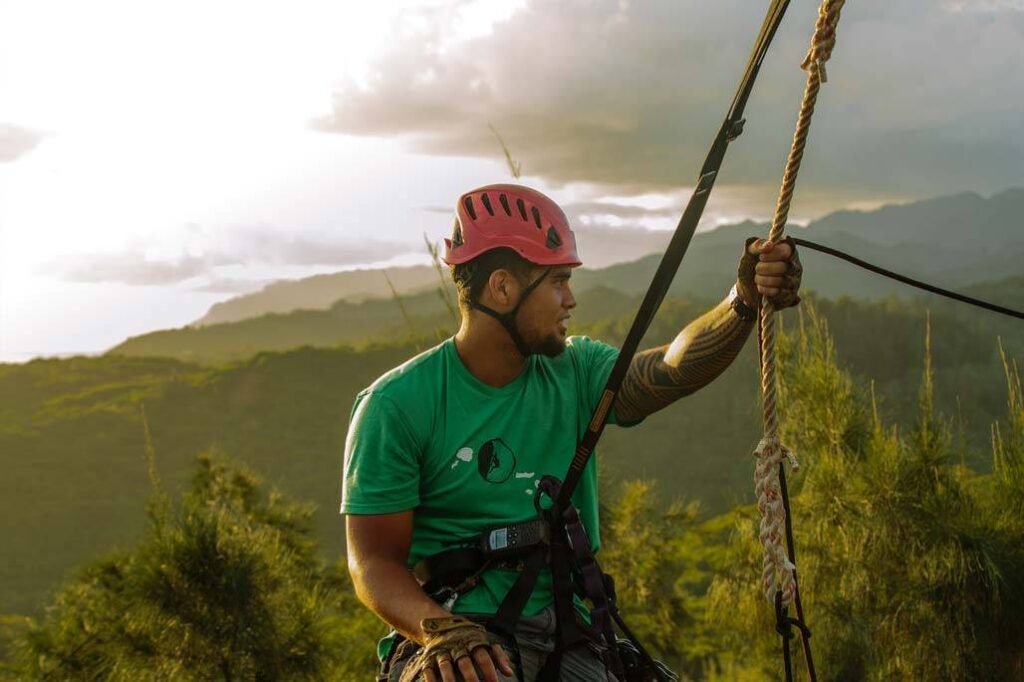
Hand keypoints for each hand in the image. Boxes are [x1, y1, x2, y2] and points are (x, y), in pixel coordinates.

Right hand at [400, 616, 514, 681]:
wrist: (441, 624)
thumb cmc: (469, 638)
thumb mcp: (484, 642)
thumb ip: (498, 656)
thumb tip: (509, 673)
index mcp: (472, 641)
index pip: (482, 655)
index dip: (489, 670)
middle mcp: (457, 646)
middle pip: (464, 662)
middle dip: (471, 677)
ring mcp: (442, 651)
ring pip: (446, 666)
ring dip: (450, 680)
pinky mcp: (429, 657)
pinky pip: (428, 669)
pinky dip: (431, 679)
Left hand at [736, 237, 801, 309]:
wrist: (746, 286)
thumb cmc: (751, 265)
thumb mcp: (750, 252)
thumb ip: (758, 245)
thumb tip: (769, 245)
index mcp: (787, 251)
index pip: (786, 251)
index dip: (772, 254)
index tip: (761, 257)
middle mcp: (794, 265)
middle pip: (784, 267)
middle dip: (765, 268)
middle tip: (757, 268)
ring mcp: (793, 281)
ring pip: (782, 281)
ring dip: (763, 279)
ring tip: (757, 278)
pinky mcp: (789, 294)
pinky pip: (779, 293)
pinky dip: (766, 290)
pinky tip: (760, 286)